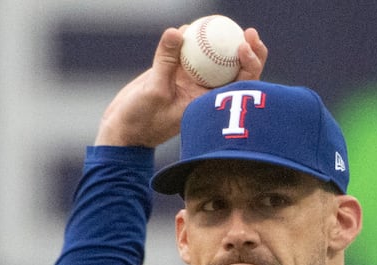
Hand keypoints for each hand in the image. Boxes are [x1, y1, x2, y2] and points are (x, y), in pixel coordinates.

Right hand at [95, 24, 267, 147]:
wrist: (125, 129)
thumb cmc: (142, 120)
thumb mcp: (154, 90)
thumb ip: (166, 61)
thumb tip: (178, 32)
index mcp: (209, 103)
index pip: (241, 85)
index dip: (250, 65)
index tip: (244, 47)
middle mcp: (206, 92)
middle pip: (236, 70)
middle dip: (248, 51)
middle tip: (249, 32)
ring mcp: (193, 82)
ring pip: (214, 60)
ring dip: (220, 42)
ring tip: (220, 22)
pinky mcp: (179, 73)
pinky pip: (190, 53)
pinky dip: (193, 40)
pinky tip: (191, 27)